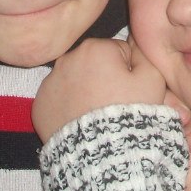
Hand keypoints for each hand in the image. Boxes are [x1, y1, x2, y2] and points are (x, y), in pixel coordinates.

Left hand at [32, 38, 166, 140]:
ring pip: (75, 81)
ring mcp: (49, 82)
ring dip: (85, 91)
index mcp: (95, 47)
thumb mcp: (152, 79)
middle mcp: (66, 58)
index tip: (129, 90)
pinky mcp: (39, 104)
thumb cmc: (128, 111)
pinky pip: (58, 100)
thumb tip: (134, 40)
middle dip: (104, 78)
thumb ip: (144, 53)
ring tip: (96, 113)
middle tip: (114, 102)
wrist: (99, 151)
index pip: (118, 52)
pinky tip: (79, 121)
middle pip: (94, 64)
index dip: (128, 72)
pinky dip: (67, 107)